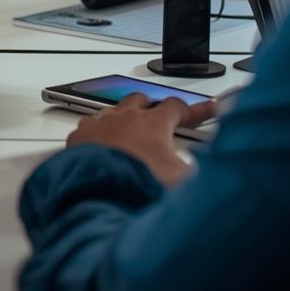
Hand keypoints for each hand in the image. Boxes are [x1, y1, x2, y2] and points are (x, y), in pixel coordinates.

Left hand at [66, 93, 217, 187]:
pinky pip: (89, 126)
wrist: (100, 189)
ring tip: (126, 134)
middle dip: (151, 108)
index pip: (178, 107)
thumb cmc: (139, 182)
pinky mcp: (80, 136)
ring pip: (112, 110)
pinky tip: (99, 145)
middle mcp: (126, 117)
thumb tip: (209, 177)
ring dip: (121, 119)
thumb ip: (198, 173)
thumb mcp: (181, 181)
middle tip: (157, 119)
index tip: (207, 109)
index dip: (195, 109)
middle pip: (141, 100)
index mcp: (153, 123)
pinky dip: (96, 133)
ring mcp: (101, 123)